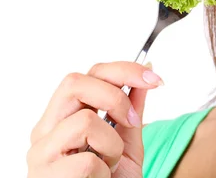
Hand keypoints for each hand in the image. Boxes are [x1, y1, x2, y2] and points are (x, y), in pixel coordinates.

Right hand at [27, 61, 163, 177]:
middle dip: (115, 96)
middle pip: (74, 82)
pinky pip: (87, 161)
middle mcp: (46, 129)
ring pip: (84, 121)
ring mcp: (41, 152)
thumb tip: (148, 68)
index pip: (88, 75)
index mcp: (64, 116)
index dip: (124, 70)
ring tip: (109, 163)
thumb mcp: (128, 141)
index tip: (155, 80)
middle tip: (133, 122)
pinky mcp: (46, 175)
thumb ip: (133, 107)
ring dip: (112, 144)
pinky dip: (104, 171)